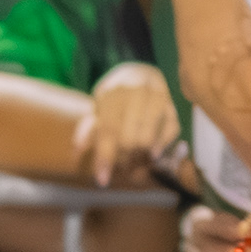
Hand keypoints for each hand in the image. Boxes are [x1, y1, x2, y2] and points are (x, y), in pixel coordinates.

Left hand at [74, 63, 178, 187]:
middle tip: (120, 164)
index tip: (102, 180)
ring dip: (139, 157)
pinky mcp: (173, 107)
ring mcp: (158, 98)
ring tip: (133, 159)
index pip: (108, 130)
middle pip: (129, 140)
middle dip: (122, 158)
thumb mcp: (98, 105)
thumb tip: (77, 149)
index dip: (105, 157)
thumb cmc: (116, 96)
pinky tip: (151, 153)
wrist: (141, 72)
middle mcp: (137, 92)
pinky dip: (160, 147)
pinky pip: (168, 135)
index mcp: (113, 92)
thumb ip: (89, 126)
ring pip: (147, 140)